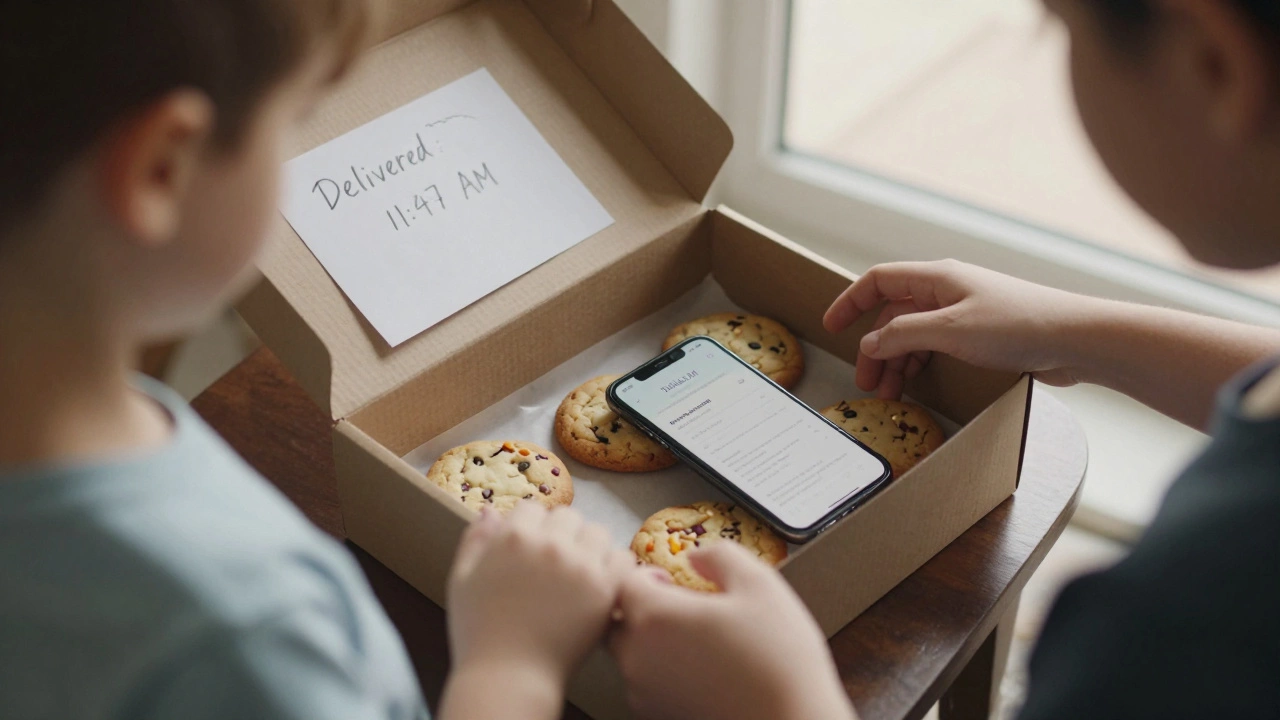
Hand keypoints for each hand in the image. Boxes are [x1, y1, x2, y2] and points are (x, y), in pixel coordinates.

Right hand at [446, 502, 634, 686]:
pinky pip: (621, 558)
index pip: (532, 509)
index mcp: (514, 537)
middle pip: (566, 516)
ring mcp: (582, 565)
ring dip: (587, 545)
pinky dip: (613, 566)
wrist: (509, 677)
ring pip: (596, 532)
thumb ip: (476, 540)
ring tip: (577, 571)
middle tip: (554, 564)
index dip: (530, 528)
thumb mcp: (462, 580)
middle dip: (559, 534)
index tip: (530, 550)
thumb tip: (491, 510)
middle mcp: (551, 544)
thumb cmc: (479, 633)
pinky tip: (598, 583)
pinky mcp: (606, 589)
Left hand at [611, 543, 857, 719]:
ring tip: (696, 639)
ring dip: (653, 640)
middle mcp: (638, 657)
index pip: (625, 583)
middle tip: (681, 606)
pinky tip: (702, 668)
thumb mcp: (759, 584)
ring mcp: (645, 692)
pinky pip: (647, 683)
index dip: (647, 573)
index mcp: (655, 617)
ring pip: (631, 654)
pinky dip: (664, 670)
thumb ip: (720, 555)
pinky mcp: (658, 715)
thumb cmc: (778, 658)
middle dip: (643, 608)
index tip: (672, 578)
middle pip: (619, 620)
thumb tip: (696, 556)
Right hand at [824, 260, 1099, 398]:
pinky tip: (918, 385)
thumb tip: (870, 344)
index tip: (831, 328)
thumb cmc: (1018, 325)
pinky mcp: (979, 334)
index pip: (878, 282)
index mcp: (936, 278)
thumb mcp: (950, 330)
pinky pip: (936, 347)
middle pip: (894, 315)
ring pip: (914, 335)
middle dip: (875, 348)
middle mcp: (946, 291)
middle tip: (867, 383)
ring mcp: (963, 312)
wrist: (1075, 339)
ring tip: (891, 395)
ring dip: (898, 362)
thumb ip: (903, 336)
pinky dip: (921, 365)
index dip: (851, 302)